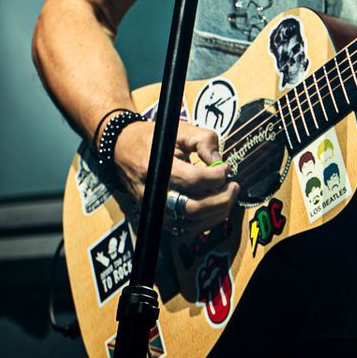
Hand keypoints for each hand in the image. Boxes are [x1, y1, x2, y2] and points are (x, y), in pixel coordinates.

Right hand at [114, 116, 239, 233]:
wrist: (122, 149)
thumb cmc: (153, 138)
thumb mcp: (180, 129)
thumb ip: (204, 141)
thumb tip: (220, 163)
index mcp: (158, 167)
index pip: (194, 180)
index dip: (216, 176)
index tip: (226, 168)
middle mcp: (154, 192)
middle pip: (194, 207)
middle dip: (221, 199)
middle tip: (234, 186)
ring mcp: (154, 208)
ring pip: (191, 222)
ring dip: (217, 212)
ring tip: (228, 196)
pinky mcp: (156, 218)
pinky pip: (185, 228)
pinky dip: (205, 221)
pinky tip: (214, 207)